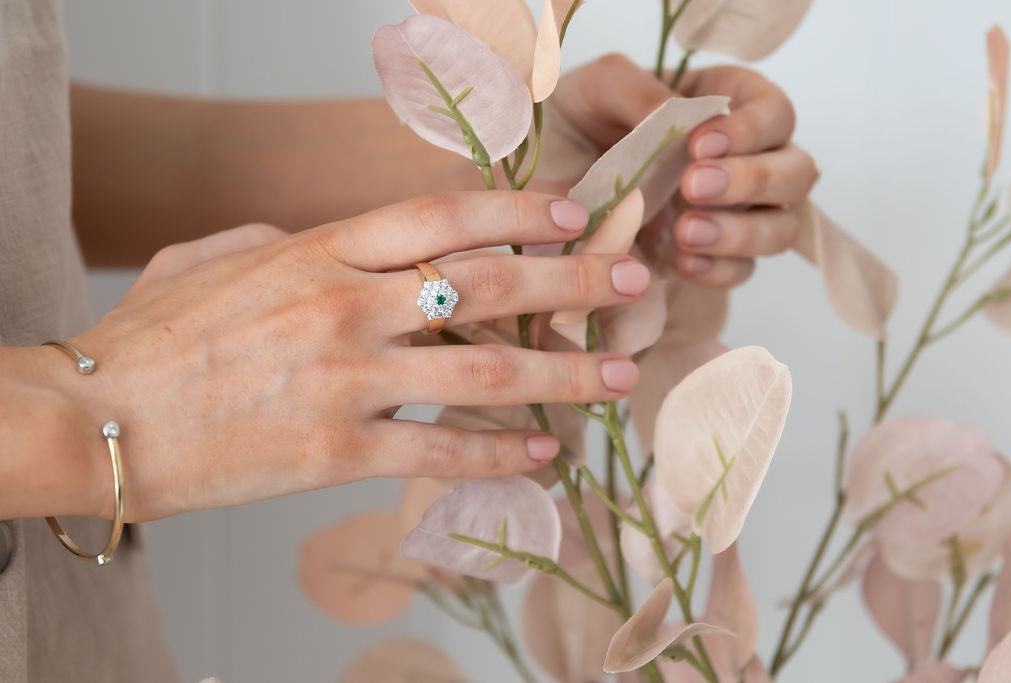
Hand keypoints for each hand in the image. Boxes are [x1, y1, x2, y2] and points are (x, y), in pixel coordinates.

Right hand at [44, 192, 649, 521]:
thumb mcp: (215, 258)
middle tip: (633, 282)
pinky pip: (443, 450)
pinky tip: (545, 450)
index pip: (444, 216)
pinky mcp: (338, 451)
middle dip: (574, 279)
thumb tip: (326, 242)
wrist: (96, 418)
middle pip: (488, 282)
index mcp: (320, 249)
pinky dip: (502, 451)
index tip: (574, 214)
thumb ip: (283, 242)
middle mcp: (347, 304)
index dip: (520, 212)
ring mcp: (347, 379)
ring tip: (616, 374)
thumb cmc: (152, 336)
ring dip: (562, 369)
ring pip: (484, 368)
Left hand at [544, 54, 817, 286]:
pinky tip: (681, 262)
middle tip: (692, 187)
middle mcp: (746, 160)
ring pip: (780, 228)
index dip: (749, 130)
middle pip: (796, 173)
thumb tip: (680, 122)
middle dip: (750, 181)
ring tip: (685, 232)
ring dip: (740, 233)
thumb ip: (638, 93)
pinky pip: (741, 271)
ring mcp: (736, 213)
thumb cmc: (576, 121)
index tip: (698, 144)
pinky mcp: (712, 257)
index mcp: (729, 104)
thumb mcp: (596, 89)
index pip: (774, 113)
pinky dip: (718, 270)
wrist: (541, 181)